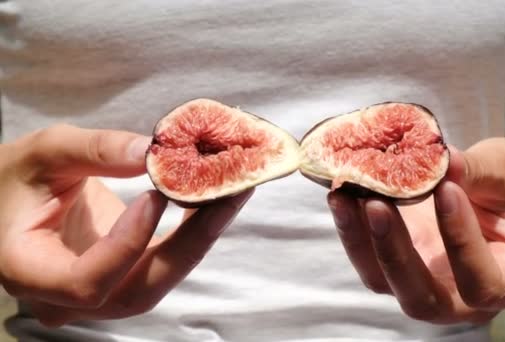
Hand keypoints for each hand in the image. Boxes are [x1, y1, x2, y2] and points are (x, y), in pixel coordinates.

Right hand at [0, 124, 252, 326]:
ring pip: (158, 282)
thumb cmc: (17, 177)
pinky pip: (163, 266)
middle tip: (226, 195)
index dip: (126, 245)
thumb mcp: (45, 153)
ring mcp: (98, 294)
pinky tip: (217, 203)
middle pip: (137, 291)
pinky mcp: (123, 280)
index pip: (85, 282)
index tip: (157, 196)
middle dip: (188, 244)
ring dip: (199, 240)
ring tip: (232, 194)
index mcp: (30, 272)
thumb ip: (95, 150)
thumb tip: (152, 150)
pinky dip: (192, 236)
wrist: (14, 200)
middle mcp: (64, 299)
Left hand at [328, 137, 504, 323]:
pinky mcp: (397, 261)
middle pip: (422, 299)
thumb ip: (480, 171)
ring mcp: (425, 281)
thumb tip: (442, 159)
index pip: (484, 285)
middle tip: (376, 203)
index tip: (447, 191)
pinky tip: (341, 193)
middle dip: (393, 253)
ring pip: (383, 281)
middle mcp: (465, 297)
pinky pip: (367, 257)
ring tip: (344, 193)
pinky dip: (351, 227)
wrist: (502, 190)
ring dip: (360, 240)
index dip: (461, 244)